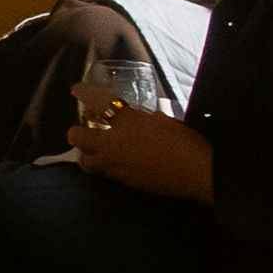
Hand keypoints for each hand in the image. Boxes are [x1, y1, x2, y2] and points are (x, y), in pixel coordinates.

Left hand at [72, 96, 217, 202]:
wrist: (197, 172)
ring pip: (86, 162)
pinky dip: (103, 166)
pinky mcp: (125, 182)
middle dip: (75, 133)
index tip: (75, 90)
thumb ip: (143, 118)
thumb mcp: (163, 120)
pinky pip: (104, 173)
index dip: (84, 94)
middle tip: (80, 130)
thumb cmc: (185, 141)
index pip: (99, 103)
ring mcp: (117, 166)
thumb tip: (136, 119)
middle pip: (79, 138)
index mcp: (128, 122)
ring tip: (93, 150)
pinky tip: (113, 162)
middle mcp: (116, 144)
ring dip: (85, 154)